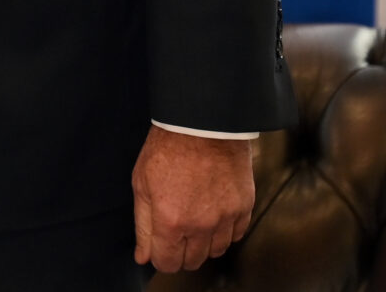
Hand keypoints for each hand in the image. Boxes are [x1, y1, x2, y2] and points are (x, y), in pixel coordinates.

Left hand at [132, 125, 253, 272]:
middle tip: (177, 233)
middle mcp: (200, 225)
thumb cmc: (168, 148)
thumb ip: (143, 226)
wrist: (201, 123)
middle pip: (193, 261)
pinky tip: (215, 215)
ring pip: (216, 251)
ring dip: (205, 243)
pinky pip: (237, 235)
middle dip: (182, 252)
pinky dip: (226, 231)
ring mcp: (225, 217)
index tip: (161, 248)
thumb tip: (143, 256)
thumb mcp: (141, 184)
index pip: (168, 263)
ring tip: (196, 222)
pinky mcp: (243, 206)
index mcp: (171, 221)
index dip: (161, 258)